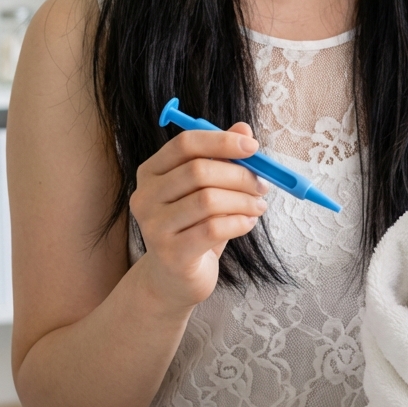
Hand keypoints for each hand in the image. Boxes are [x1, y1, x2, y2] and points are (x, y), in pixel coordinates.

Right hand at [130, 123, 267, 313]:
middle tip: (263, 185)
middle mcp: (145, 196)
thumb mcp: (208, 189)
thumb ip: (222, 157)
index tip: (253, 146)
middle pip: (198, 171)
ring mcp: (153, 226)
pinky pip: (213, 229)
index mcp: (151, 172)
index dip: (221, 141)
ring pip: (208, 200)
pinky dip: (239, 223)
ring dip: (243, 201)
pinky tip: (247, 224)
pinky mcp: (170, 254)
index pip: (185, 144)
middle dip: (239, 175)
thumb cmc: (194, 226)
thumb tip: (244, 129)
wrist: (175, 278)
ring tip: (258, 206)